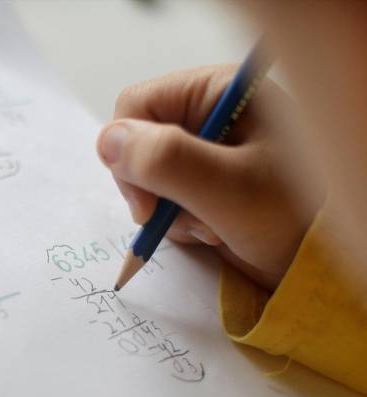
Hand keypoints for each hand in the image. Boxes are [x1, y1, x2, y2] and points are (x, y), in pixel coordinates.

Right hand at [97, 65, 324, 289]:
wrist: (325, 266)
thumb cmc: (294, 219)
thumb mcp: (230, 189)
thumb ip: (166, 161)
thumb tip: (107, 141)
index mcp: (219, 93)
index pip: (137, 107)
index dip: (130, 153)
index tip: (148, 203)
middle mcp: (211, 117)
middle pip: (138, 145)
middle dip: (153, 190)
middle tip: (180, 219)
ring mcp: (209, 153)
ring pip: (149, 177)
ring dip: (171, 213)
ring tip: (212, 228)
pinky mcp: (208, 185)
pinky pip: (166, 199)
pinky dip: (182, 223)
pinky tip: (215, 233)